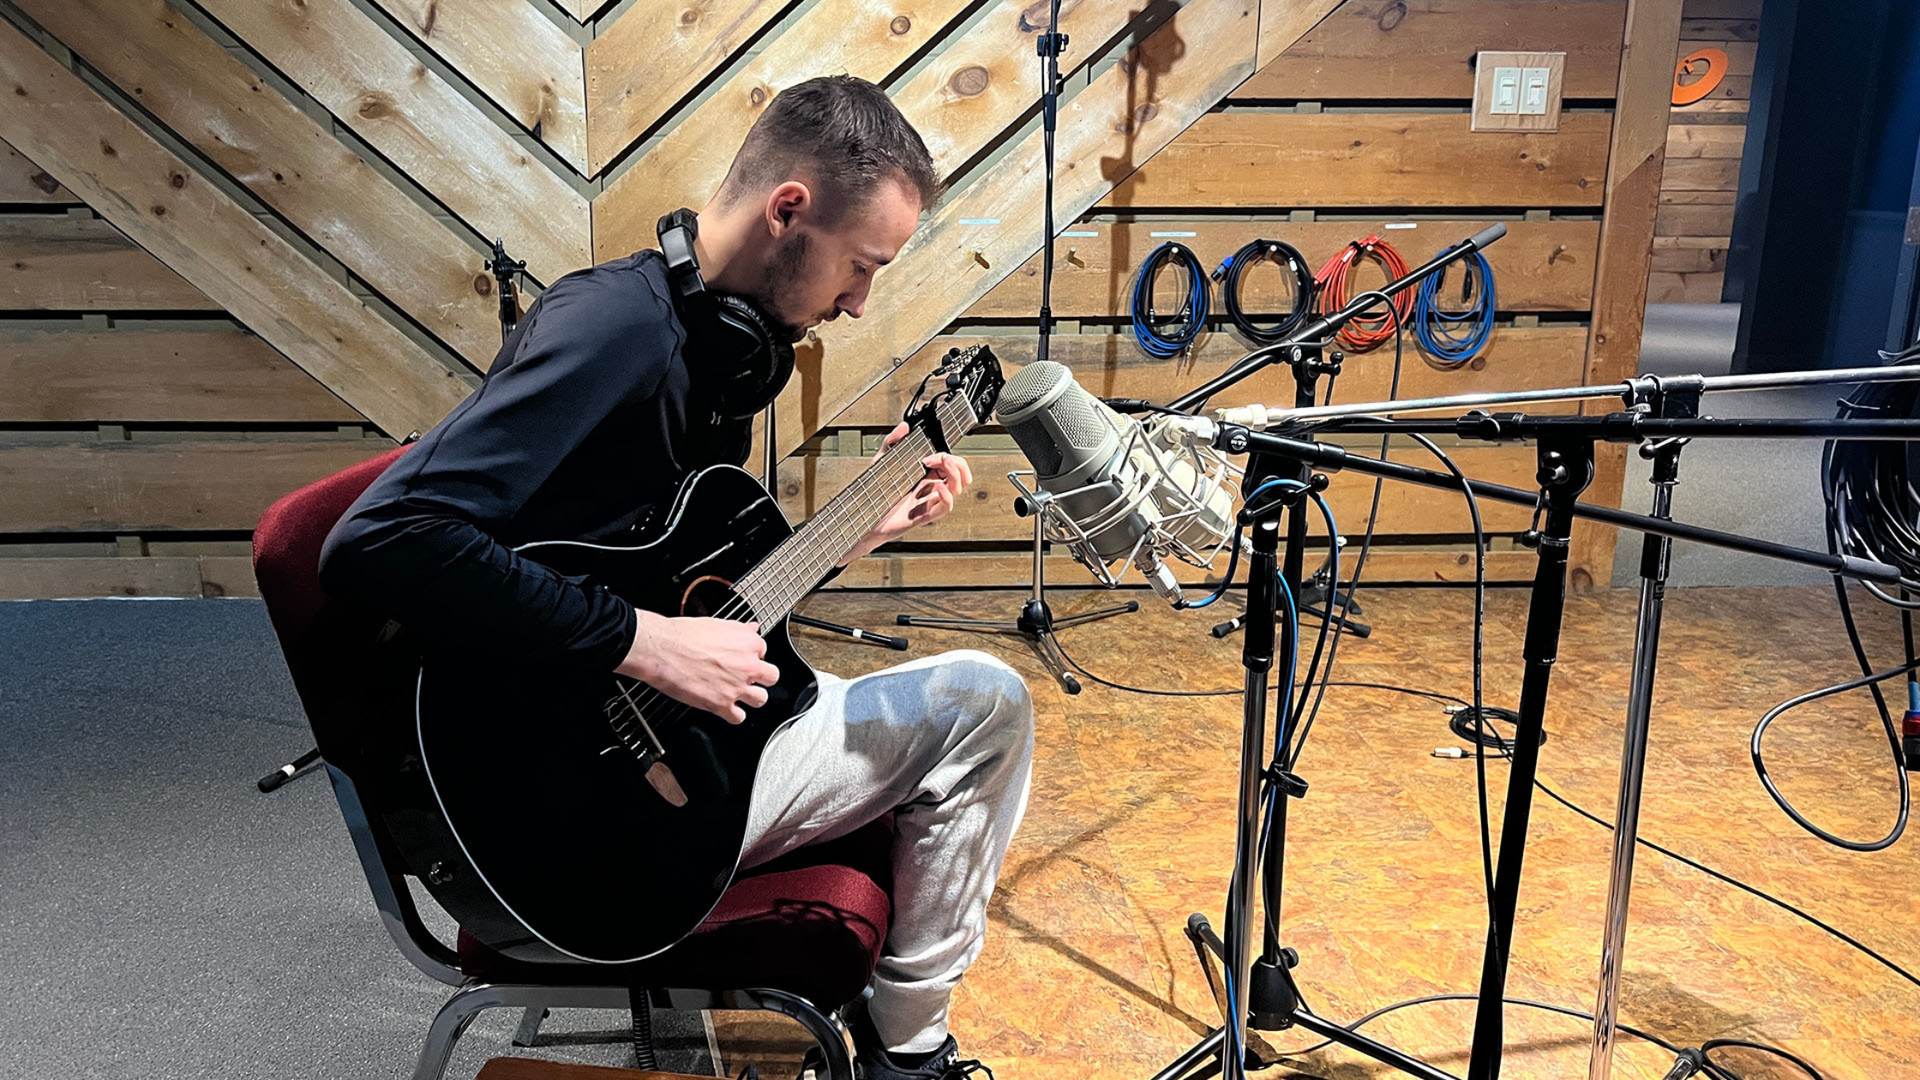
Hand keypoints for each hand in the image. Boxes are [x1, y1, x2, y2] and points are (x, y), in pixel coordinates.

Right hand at [615, 610, 779, 723]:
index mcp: (747, 642)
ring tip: (738, 694)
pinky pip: (739, 718)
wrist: (662, 650)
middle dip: (761, 678)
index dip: (752, 656)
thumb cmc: (682, 635)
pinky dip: (733, 715)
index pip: (763, 651)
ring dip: (751, 698)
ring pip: (761, 700)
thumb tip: (751, 628)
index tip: (744, 658)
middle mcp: (747, 665)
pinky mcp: (721, 704)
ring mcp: (736, 686)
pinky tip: (725, 708)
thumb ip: (738, 629)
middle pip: (771, 677)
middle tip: (748, 678)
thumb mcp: (716, 623)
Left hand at [840, 423, 973, 564]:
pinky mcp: (924, 515)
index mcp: (925, 475)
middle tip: (945, 458)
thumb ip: (892, 441)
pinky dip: (947, 496)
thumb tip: (904, 427)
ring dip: (956, 475)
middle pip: (959, 476)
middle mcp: (930, 487)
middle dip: (958, 463)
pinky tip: (939, 488)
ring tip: (946, 464)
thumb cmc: (875, 491)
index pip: (949, 463)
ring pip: (957, 489)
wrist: (864, 513)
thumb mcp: (882, 460)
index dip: (944, 455)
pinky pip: (945, 508)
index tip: (928, 455)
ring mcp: (929, 501)